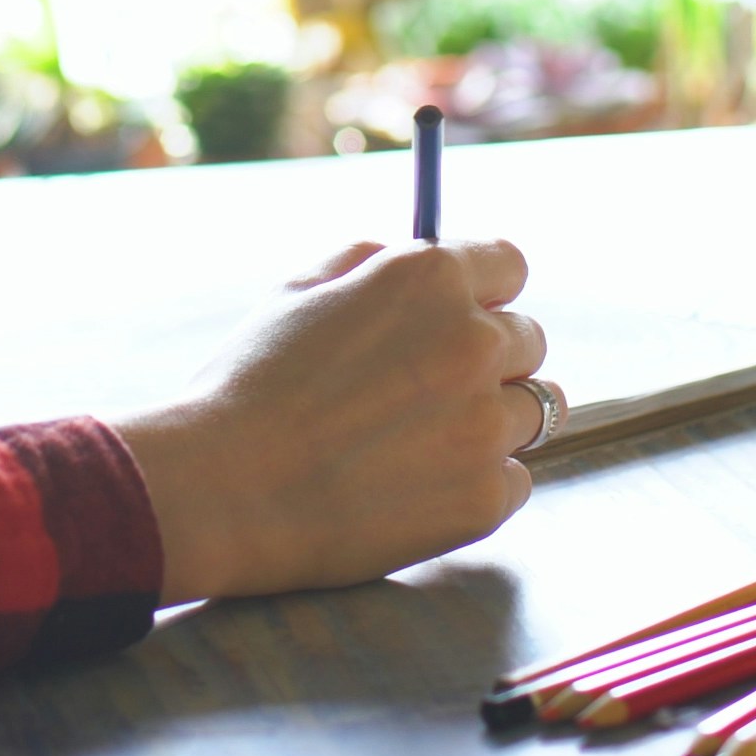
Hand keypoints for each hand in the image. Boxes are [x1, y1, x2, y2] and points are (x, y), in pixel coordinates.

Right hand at [109, 239, 547, 603]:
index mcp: (430, 278)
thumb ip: (373, 260)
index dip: (483, 289)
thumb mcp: (298, 289)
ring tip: (420, 442)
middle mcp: (474, 342)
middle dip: (487, 358)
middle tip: (424, 390)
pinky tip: (418, 486)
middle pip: (528, 340)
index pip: (510, 264)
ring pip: (533, 411)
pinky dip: (479, 483)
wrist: (223, 490)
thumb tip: (420, 256)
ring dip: (490, 420)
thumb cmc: (249, 385)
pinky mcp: (485, 499)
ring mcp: (485, 425)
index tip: (461, 314)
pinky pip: (515, 480)